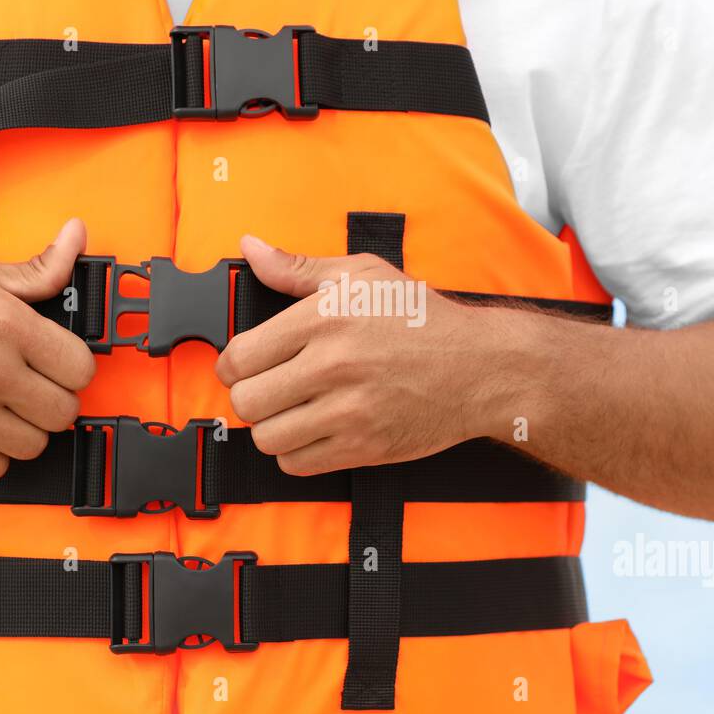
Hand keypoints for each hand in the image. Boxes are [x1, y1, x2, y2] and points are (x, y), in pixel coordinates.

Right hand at [0, 219, 95, 479]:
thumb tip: (76, 236)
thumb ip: (39, 268)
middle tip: (31, 387)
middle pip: (63, 412)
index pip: (81, 369)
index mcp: (5, 325)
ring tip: (3, 406)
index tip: (57, 365)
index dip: (73, 368)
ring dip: (24, 429)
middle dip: (53, 400)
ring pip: (34, 445)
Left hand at [215, 235, 502, 475]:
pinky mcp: (363, 446)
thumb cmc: (422, 320)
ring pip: (267, 437)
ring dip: (273, 427)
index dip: (234, 365)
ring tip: (292, 412)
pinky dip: (297, 452)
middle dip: (251, 397)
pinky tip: (313, 431)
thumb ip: (298, 268)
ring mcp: (348, 410)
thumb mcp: (362, 275)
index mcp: (324, 318)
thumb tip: (252, 250)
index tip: (246, 366)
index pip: (239, 357)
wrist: (480, 367)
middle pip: (247, 401)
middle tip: (270, 389)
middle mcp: (333, 365)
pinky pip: (298, 463)